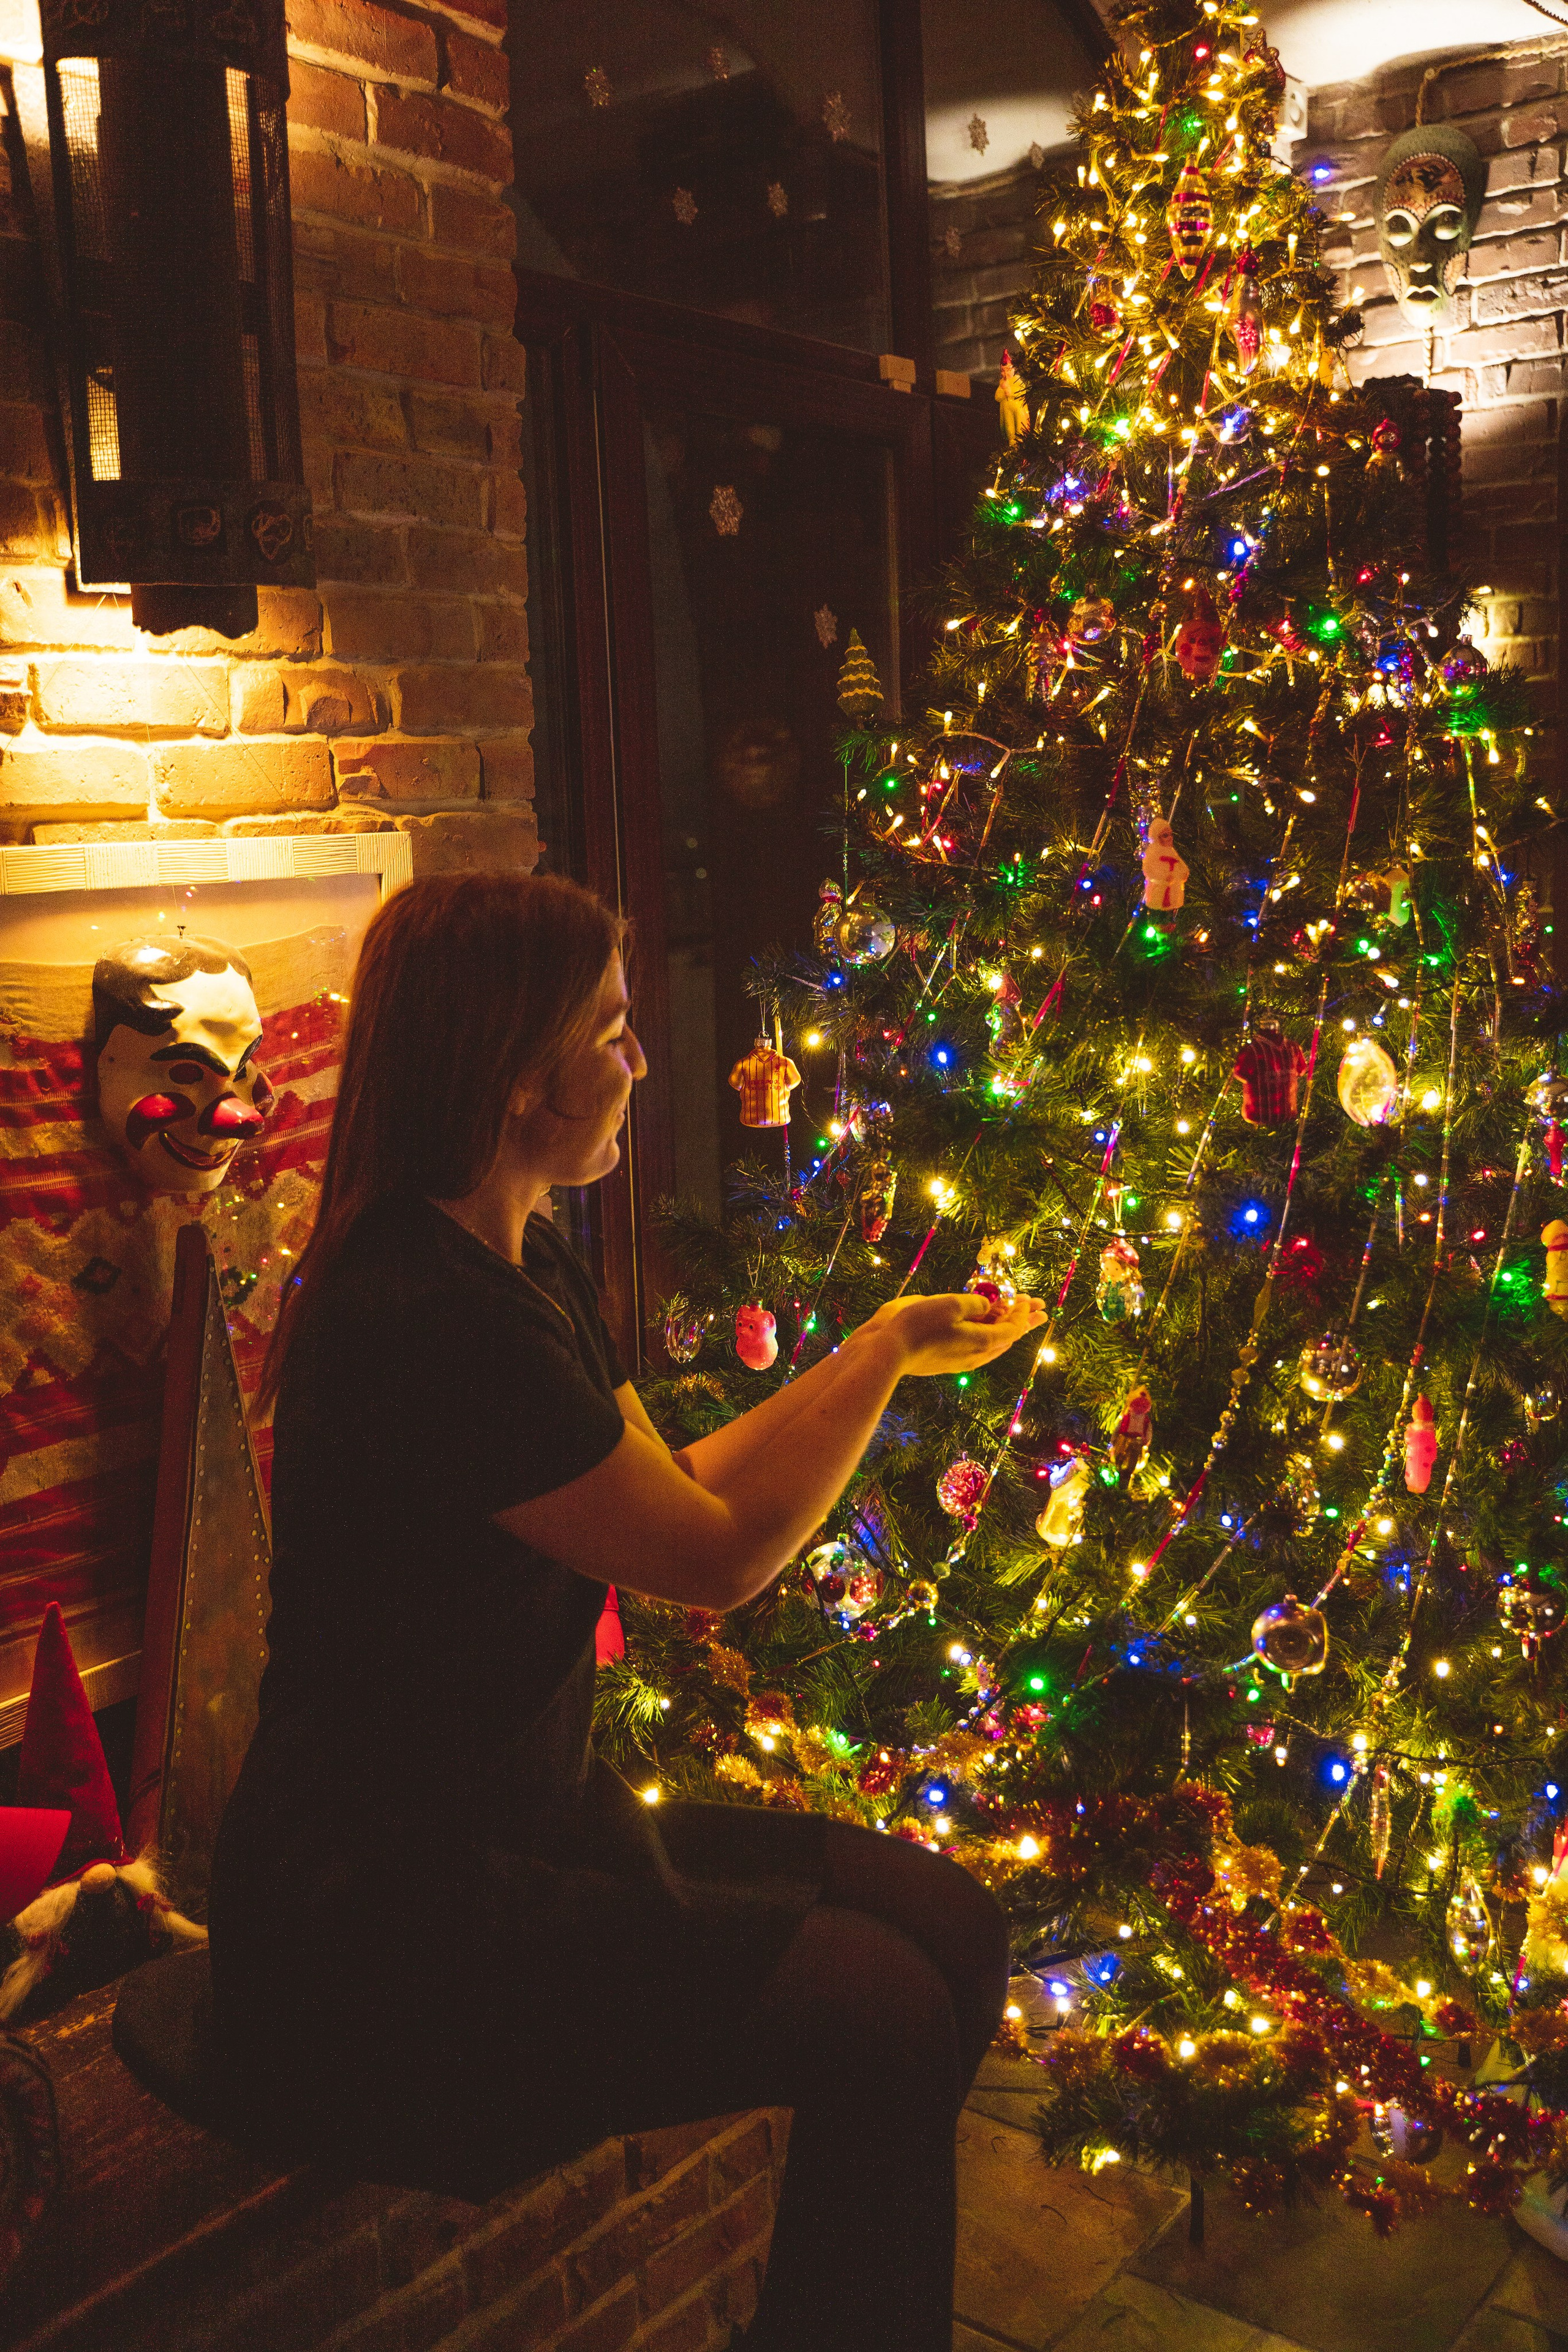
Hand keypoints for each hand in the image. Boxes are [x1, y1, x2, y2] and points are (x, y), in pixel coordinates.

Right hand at [861, 1289, 1046, 1377]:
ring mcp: (962, 1360)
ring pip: (993, 1343)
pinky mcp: (948, 1360)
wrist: (887, 1351)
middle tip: (1040, 1310)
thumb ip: (976, 1303)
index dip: (1023, 1313)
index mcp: (983, 1342)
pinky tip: (986, 1325)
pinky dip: (987, 1332)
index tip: (1029, 1299)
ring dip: (1006, 1326)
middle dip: (1024, 1320)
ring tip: (1017, 1314)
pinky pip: (976, 1346)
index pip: (1013, 1329)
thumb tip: (987, 1306)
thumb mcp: (952, 1304)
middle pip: (1008, 1337)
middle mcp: (977, 1354)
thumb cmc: (919, 1324)